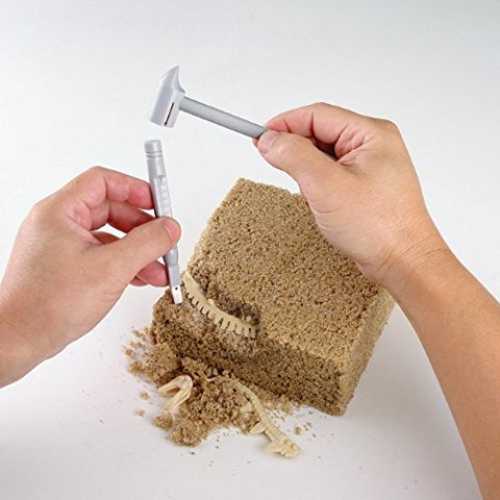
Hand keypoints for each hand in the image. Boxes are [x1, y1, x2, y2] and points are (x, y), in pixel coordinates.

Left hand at [0, 167, 179, 384]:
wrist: (19, 341)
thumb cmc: (48, 305)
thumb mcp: (111, 269)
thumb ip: (146, 243)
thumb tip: (169, 227)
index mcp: (60, 212)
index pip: (102, 182)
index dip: (134, 189)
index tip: (157, 203)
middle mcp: (58, 225)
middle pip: (111, 210)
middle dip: (142, 228)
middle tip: (164, 240)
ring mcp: (61, 246)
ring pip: (110, 236)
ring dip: (138, 250)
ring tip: (159, 269)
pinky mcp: (66, 267)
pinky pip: (102, 255)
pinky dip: (124, 264)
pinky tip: (142, 279)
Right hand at [256, 103, 446, 288]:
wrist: (403, 262)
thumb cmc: (378, 227)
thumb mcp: (326, 186)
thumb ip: (294, 156)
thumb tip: (270, 139)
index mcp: (371, 134)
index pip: (317, 115)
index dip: (284, 124)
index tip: (260, 137)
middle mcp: (374, 145)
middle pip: (320, 132)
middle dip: (295, 148)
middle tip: (274, 163)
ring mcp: (370, 165)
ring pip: (324, 154)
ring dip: (306, 168)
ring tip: (306, 191)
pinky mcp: (365, 185)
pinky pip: (332, 172)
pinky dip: (316, 182)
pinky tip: (317, 199)